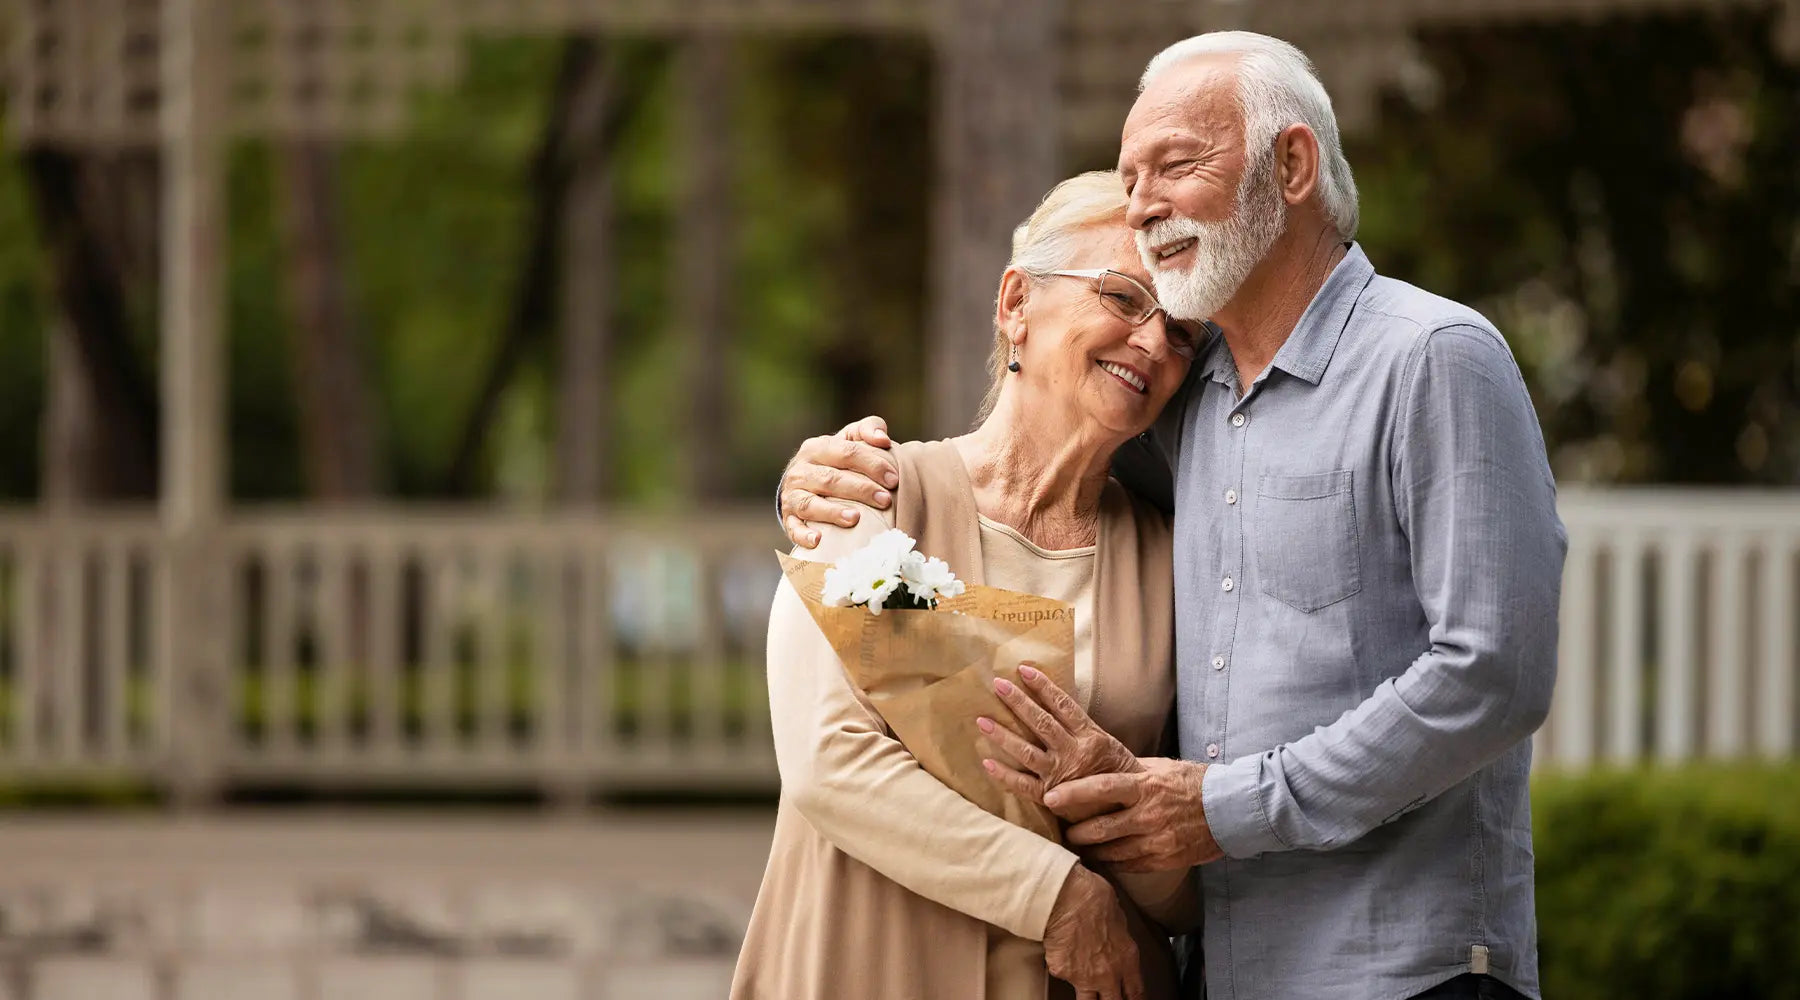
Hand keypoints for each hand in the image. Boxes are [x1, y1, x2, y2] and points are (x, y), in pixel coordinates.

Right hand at [779, 415, 898, 548]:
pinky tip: (818, 541)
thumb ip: (868, 429)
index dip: (872, 464)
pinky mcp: (789, 518)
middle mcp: (800, 470)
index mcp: (817, 447)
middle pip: (831, 479)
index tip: (894, 479)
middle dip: (860, 489)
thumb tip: (883, 439)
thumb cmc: (837, 461)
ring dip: (832, 512)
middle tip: (885, 500)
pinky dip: (803, 534)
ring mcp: (792, 495)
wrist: (803, 483)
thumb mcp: (850, 440)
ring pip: (810, 503)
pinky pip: (793, 527)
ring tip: (855, 519)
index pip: (846, 453)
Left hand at [980, 665, 1141, 822]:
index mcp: (1090, 736)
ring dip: (1003, 736)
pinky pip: (1023, 785)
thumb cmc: (1115, 772)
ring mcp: (1060, 775)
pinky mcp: (1050, 797)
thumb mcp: (1106, 745)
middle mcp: (1074, 753)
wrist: (1130, 808)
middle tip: (998, 685)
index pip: (1063, 706)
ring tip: (983, 721)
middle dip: (1019, 703)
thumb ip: (1081, 729)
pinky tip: (987, 763)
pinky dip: (1004, 775)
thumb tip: (1052, 706)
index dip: (1044, 687)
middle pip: (1042, 723)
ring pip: (1027, 751)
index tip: (1024, 670)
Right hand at [1043, 866, 1144, 999]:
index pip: (1136, 992)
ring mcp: (1083, 977)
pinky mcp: (1061, 972)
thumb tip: (1114, 934)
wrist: (1065, 896)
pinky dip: (1063, 969)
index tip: (1132, 999)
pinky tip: (1062, 958)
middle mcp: (1107, 973)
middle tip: (1110, 996)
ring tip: (1087, 989)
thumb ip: (1119, 934)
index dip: (1135, 999)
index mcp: (1126, 958)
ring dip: (1089, 997)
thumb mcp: (1118, 915)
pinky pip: (1063, 976)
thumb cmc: (1092, 897)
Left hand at [1052, 758, 1223, 871]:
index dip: (1073, 794)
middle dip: (1075, 832)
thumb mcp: (1161, 767)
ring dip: (1091, 851)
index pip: (1102, 789)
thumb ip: (1130, 770)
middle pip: (1100, 828)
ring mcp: (1157, 841)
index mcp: (1145, 786)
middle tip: (1061, 831)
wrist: (1230, 809)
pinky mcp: (1164, 859)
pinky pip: (1129, 865)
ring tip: (1077, 848)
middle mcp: (1148, 815)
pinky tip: (1101, 859)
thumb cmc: (1192, 782)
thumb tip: (1099, 765)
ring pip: (1111, 851)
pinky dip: (1112, 863)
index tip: (1050, 798)